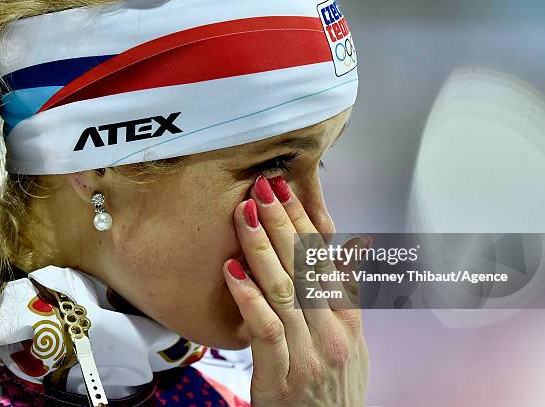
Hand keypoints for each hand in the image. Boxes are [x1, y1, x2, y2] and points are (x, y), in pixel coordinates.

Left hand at [223, 175, 368, 406]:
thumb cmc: (336, 389)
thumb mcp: (354, 341)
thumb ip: (347, 294)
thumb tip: (351, 249)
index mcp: (347, 319)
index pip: (324, 259)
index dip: (305, 222)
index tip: (287, 190)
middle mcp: (331, 332)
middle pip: (305, 266)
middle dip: (283, 222)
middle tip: (264, 188)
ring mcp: (307, 354)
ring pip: (284, 290)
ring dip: (262, 248)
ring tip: (246, 214)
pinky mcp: (281, 377)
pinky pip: (265, 329)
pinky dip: (248, 297)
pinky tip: (232, 270)